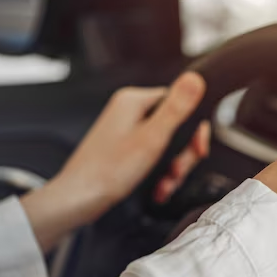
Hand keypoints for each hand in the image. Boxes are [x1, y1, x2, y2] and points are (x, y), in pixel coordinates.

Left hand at [21, 72, 209, 250]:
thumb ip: (176, 108)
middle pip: (174, 127)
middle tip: (177, 171)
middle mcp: (129, 112)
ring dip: (172, 168)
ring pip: (166, 145)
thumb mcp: (152, 138)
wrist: (79, 198)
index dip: (194, 130)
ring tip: (166, 184)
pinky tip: (158, 187)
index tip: (197, 150)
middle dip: (182, 154)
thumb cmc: (107, 172)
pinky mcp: (123, 149)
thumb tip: (195, 78)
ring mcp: (125, 130)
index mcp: (134, 101)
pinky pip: (152, 156)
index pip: (180, 103)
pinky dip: (159, 174)